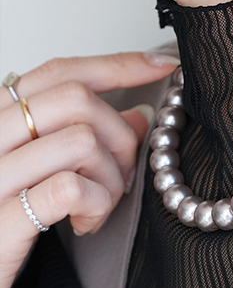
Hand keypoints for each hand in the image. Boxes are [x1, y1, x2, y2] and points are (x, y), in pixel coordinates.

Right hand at [0, 51, 178, 287]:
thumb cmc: (6, 223)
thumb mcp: (40, 171)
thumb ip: (81, 137)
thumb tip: (139, 115)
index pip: (60, 72)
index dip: (118, 64)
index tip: (163, 65)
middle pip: (78, 101)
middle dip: (120, 137)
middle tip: (119, 175)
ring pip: (81, 142)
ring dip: (111, 179)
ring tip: (98, 206)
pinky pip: (70, 189)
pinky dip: (96, 205)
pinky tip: (85, 222)